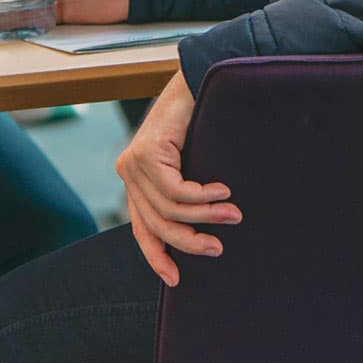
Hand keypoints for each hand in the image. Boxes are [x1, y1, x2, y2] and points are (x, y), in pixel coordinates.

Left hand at [115, 71, 237, 285]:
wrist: (197, 82)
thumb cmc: (200, 124)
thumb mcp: (190, 169)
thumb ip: (184, 196)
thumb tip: (200, 233)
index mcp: (136, 181)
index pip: (142, 229)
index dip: (158, 256)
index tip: (176, 280)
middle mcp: (129, 173)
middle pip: (157, 225)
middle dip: (190, 241)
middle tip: (219, 247)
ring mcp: (134, 163)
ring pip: (170, 209)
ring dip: (206, 215)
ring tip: (233, 214)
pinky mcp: (146, 153)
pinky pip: (176, 190)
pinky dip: (203, 195)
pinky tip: (223, 191)